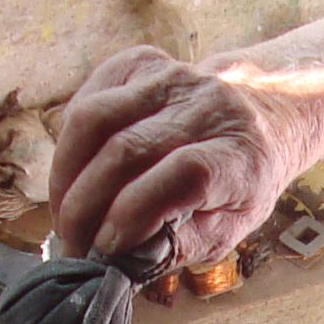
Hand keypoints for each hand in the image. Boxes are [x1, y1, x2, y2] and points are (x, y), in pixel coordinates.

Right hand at [50, 47, 313, 271]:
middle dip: (85, 206)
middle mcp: (209, 107)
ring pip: (95, 119)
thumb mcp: (229, 229)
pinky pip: (87, 99)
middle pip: (129, 149)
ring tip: (62, 216)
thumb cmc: (240, 184)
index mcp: (241, 156)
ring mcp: (172, 78)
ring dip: (65, 176)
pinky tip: (70, 178)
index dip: (135, 212)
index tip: (105, 248)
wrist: (262, 116)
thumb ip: (180, 246)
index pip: (184, 174)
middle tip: (71, 246)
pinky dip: (68, 143)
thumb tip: (121, 261)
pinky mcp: (141, 63)